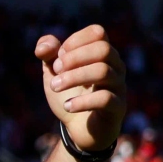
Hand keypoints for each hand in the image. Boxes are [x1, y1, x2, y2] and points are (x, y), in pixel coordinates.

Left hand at [36, 25, 125, 150]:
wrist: (78, 129)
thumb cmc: (70, 95)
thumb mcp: (55, 73)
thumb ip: (48, 56)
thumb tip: (44, 45)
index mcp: (102, 55)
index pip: (98, 32)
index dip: (74, 41)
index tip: (58, 57)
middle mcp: (115, 67)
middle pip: (103, 49)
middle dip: (74, 58)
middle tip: (56, 70)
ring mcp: (118, 87)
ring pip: (104, 71)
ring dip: (73, 77)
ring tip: (54, 86)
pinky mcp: (117, 108)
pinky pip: (105, 98)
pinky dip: (81, 101)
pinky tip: (67, 106)